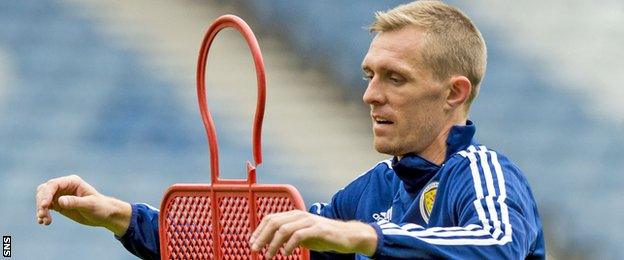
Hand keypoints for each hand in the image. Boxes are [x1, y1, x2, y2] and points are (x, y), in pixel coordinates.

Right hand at [35, 175, 131, 236]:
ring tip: (44, 221)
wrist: (105, 215)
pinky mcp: (59, 204)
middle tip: (43, 215)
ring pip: (43, 199)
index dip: (46, 194)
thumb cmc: (101, 207)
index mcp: (73, 182)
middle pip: (44, 190)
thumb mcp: (90, 205)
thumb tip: (60, 200)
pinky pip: (46, 207)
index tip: (45, 206)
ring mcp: (61, 195)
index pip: (54, 184)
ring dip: (41, 209)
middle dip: (41, 202)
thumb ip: (75, 202)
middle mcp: (65, 186)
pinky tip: (44, 222)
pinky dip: (42, 214)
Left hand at [249, 210, 376, 258]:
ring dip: (273, 244)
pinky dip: (288, 245)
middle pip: (274, 222)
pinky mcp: (317, 229)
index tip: (252, 242)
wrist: (346, 235)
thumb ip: (287, 236)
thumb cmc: (324, 236)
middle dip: (261, 236)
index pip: (271, 218)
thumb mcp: (302, 235)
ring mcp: (309, 221)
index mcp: (294, 215)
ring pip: (283, 229)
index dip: (259, 230)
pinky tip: (285, 253)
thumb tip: (270, 243)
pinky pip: (298, 236)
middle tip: (255, 249)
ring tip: (269, 255)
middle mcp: (300, 215)